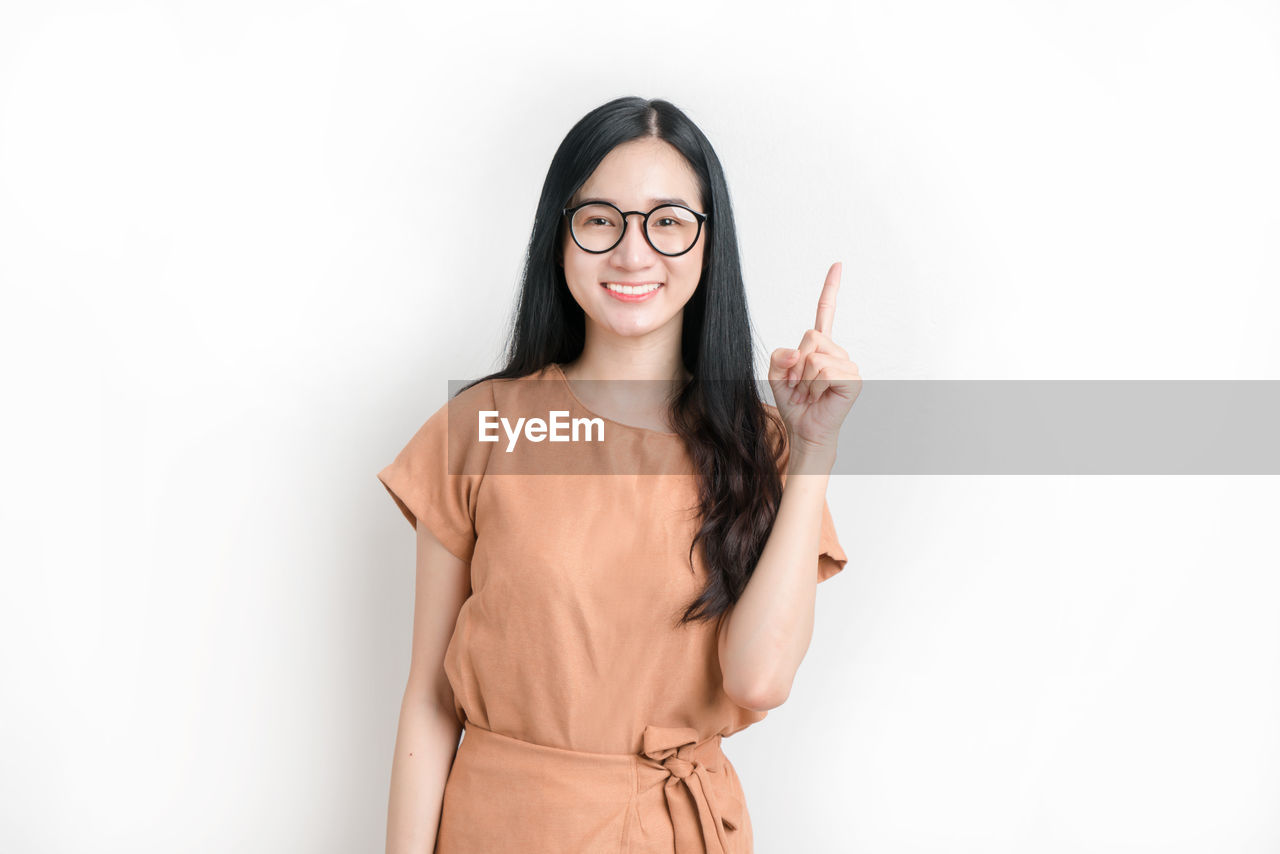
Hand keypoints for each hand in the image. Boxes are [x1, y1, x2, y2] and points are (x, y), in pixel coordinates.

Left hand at [767, 261, 861, 461]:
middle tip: (800, 384)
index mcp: (820, 347)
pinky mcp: (852, 379)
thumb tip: (799, 352)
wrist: (804, 430)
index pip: (826, 312)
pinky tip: (820, 396)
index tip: (837, 264)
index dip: (831, 288)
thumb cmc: (795, 404)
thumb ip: (779, 356)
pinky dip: (813, 386)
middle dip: (796, 363)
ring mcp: (847, 365)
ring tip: (810, 393)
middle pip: (809, 336)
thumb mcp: (776, 375)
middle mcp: (837, 352)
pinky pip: (823, 370)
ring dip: (803, 379)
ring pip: (814, 355)